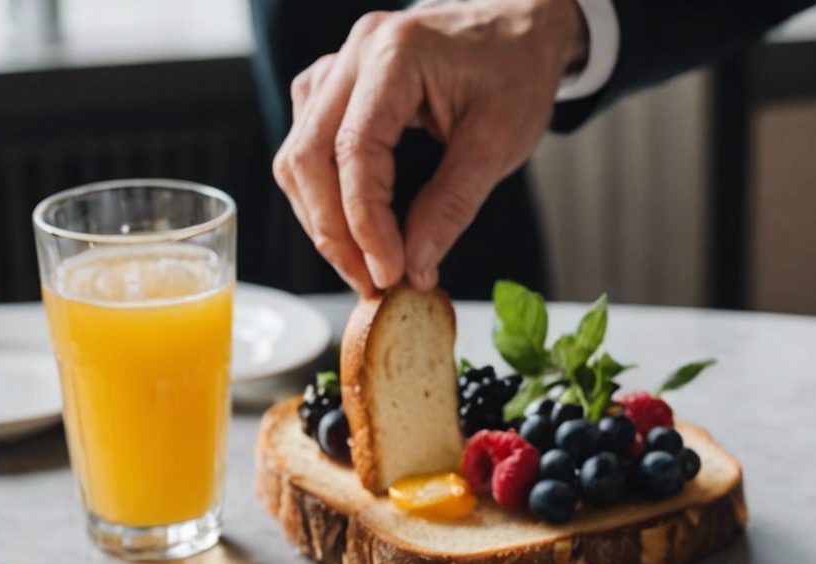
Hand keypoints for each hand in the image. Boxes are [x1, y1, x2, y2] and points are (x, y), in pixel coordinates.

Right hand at [272, 0, 585, 295]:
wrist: (518, 29)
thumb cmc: (516, 71)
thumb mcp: (500, 143)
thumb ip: (453, 204)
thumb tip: (414, 265)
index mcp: (396, 55)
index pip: (355, 152)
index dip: (364, 223)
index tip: (387, 273)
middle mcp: (355, 54)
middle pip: (308, 156)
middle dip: (333, 232)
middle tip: (370, 282)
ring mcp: (338, 66)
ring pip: (297, 155)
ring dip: (322, 219)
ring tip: (364, 265)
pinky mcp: (336, 86)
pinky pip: (307, 145)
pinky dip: (323, 194)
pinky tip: (352, 225)